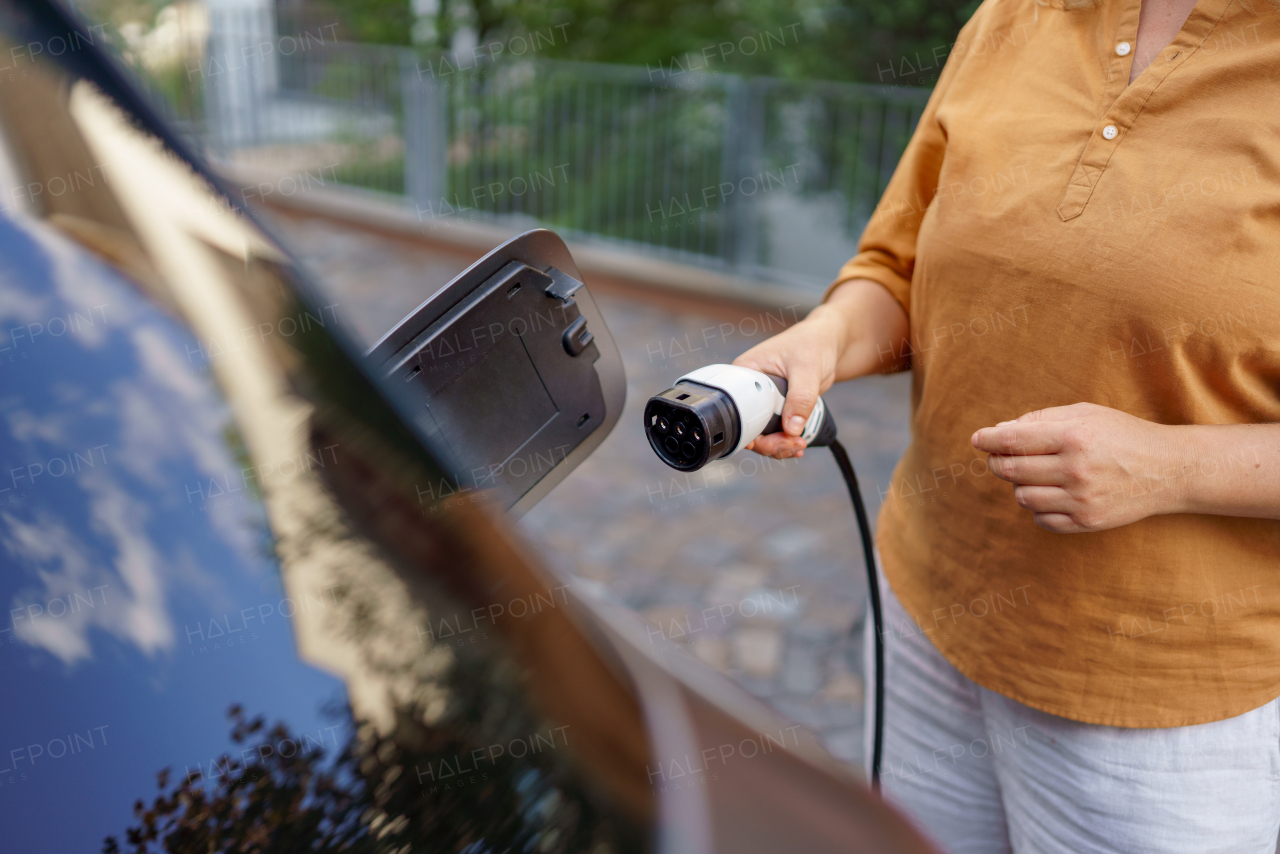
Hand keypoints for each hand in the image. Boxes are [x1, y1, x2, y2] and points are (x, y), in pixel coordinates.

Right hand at [732, 310, 845, 458]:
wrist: (828, 343)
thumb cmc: (812, 343)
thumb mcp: (807, 369)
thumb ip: (801, 398)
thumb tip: (792, 428)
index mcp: (745, 373)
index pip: (738, 409)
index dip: (752, 430)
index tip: (774, 439)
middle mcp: (750, 388)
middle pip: (749, 426)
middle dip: (770, 442)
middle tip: (793, 444)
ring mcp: (763, 400)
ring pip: (763, 433)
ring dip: (780, 445)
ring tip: (799, 445)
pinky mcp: (777, 408)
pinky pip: (776, 431)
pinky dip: (786, 441)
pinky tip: (799, 444)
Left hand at [970, 402, 1179, 532]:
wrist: (1170, 470)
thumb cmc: (1123, 435)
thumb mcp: (1086, 414)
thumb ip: (1042, 419)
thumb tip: (1000, 432)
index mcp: (1074, 437)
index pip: (1013, 441)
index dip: (988, 440)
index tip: (977, 439)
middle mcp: (1076, 469)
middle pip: (1011, 470)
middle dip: (998, 461)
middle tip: (999, 456)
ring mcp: (1082, 499)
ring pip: (1022, 497)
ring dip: (1019, 485)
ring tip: (1034, 474)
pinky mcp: (1088, 521)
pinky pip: (1042, 519)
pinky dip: (1038, 507)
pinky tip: (1050, 494)